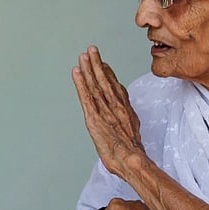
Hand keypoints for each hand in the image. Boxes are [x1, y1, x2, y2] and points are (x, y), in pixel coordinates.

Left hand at [72, 46, 143, 177]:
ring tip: (84, 55)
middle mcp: (115, 106)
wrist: (131, 159)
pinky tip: (76, 72)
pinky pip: (85, 96)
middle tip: (92, 50)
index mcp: (124, 109)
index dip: (108, 74)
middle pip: (105, 81)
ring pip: (95, 85)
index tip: (104, 63)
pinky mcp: (93, 117)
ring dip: (88, 68)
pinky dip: (80, 83)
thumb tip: (125, 118)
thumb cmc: (131, 153)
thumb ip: (126, 121)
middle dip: (97, 64)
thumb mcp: (132, 133)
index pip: (115, 87)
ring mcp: (104, 110)